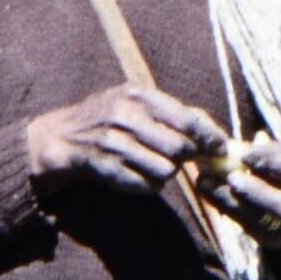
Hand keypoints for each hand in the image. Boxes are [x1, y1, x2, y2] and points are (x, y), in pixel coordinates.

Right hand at [25, 78, 229, 199]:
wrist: (60, 137)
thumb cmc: (109, 119)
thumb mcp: (137, 103)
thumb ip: (175, 114)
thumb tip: (217, 135)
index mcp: (137, 94)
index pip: (187, 118)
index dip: (210, 137)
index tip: (220, 149)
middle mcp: (125, 114)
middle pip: (180, 148)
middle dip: (185, 158)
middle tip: (178, 159)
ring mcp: (113, 142)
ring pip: (165, 171)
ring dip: (164, 174)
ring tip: (149, 165)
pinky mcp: (104, 167)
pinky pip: (145, 185)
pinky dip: (146, 185)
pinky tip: (132, 174)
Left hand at [208, 136, 280, 230]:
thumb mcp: (280, 155)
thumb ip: (262, 152)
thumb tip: (233, 150)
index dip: (272, 162)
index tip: (245, 155)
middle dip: (257, 192)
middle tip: (231, 178)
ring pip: (266, 222)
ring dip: (235, 203)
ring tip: (208, 183)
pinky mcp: (274, 239)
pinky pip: (249, 227)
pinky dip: (225, 208)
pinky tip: (206, 190)